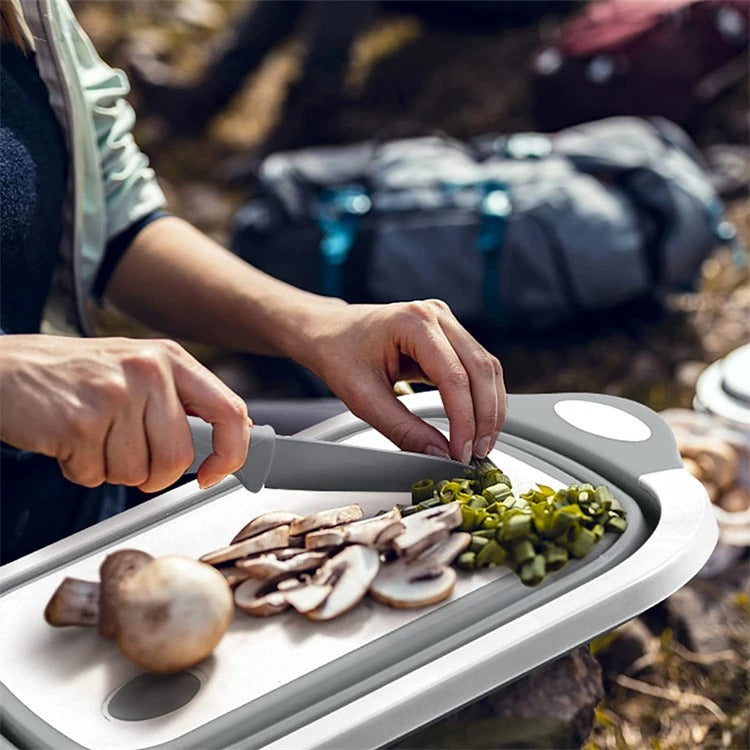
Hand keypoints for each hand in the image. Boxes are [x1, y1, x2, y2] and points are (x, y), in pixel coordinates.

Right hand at [0, 335, 248, 490]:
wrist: (5, 368)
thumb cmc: (75, 375)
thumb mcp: (137, 370)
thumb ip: (178, 402)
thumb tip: (222, 444)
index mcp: (170, 358)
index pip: (229, 411)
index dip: (230, 452)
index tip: (216, 473)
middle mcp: (148, 371)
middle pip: (178, 456)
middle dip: (156, 475)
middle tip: (131, 459)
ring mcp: (114, 395)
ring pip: (137, 472)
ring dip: (112, 470)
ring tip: (92, 437)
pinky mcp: (80, 422)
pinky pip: (96, 475)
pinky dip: (82, 470)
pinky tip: (69, 440)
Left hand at [295, 300, 505, 461]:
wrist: (327, 331)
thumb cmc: (338, 352)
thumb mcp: (364, 398)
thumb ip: (402, 429)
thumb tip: (438, 453)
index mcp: (414, 322)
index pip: (454, 376)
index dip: (464, 419)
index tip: (461, 451)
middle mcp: (436, 315)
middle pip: (481, 369)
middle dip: (485, 416)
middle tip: (477, 452)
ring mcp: (445, 322)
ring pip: (487, 367)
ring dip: (490, 408)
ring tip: (481, 443)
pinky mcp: (448, 336)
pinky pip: (477, 367)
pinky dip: (482, 397)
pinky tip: (478, 423)